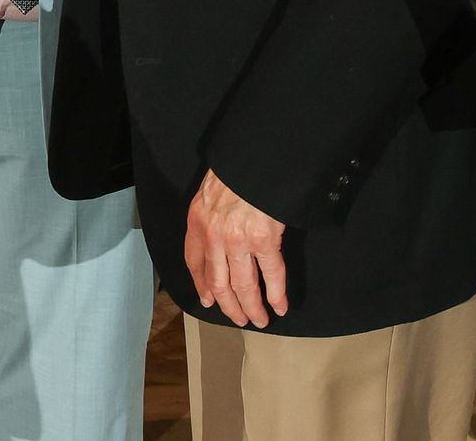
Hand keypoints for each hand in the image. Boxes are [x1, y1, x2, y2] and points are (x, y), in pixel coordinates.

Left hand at [184, 170, 287, 327]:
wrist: (254, 156)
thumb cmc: (236, 167)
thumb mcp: (211, 187)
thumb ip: (211, 210)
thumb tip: (221, 225)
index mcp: (198, 221)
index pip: (195, 262)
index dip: (202, 285)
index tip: (208, 300)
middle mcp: (214, 236)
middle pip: (219, 283)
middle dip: (229, 306)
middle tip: (239, 318)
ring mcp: (238, 240)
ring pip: (243, 285)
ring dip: (252, 307)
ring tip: (259, 318)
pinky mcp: (264, 239)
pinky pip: (271, 274)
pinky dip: (276, 293)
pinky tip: (280, 305)